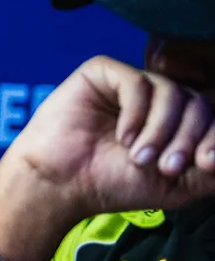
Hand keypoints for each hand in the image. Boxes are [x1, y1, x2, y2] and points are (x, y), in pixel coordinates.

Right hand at [0, 56, 214, 233]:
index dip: (213, 138)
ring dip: (160, 129)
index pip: (210, 117)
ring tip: (137, 156)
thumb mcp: (177, 186)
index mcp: (175, 121)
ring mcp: (131, 85)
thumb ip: (212, 171)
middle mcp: (157, 99)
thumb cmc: (111, 185)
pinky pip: (137, 82)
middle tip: (165, 167)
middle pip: (197, 103)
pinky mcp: (103, 74)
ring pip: (171, 91)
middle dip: (186, 138)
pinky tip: (122, 136)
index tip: (204, 164)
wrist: (60, 184)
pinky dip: (136, 113)